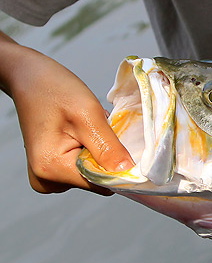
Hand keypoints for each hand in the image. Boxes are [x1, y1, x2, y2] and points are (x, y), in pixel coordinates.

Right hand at [1, 38, 132, 194]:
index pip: (101, 183)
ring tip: (88, 129)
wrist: (31, 79)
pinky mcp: (53, 170)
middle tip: (99, 129)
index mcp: (51, 168)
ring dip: (100, 153)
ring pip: (93, 174)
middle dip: (107, 157)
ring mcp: (49, 177)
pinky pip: (84, 168)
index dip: (119, 168)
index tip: (122, 144)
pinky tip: (84, 134)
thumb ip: (108, 148)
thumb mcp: (88, 115)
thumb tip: (129, 173)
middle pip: (97, 181)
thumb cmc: (55, 90)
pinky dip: (92, 152)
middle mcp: (46, 180)